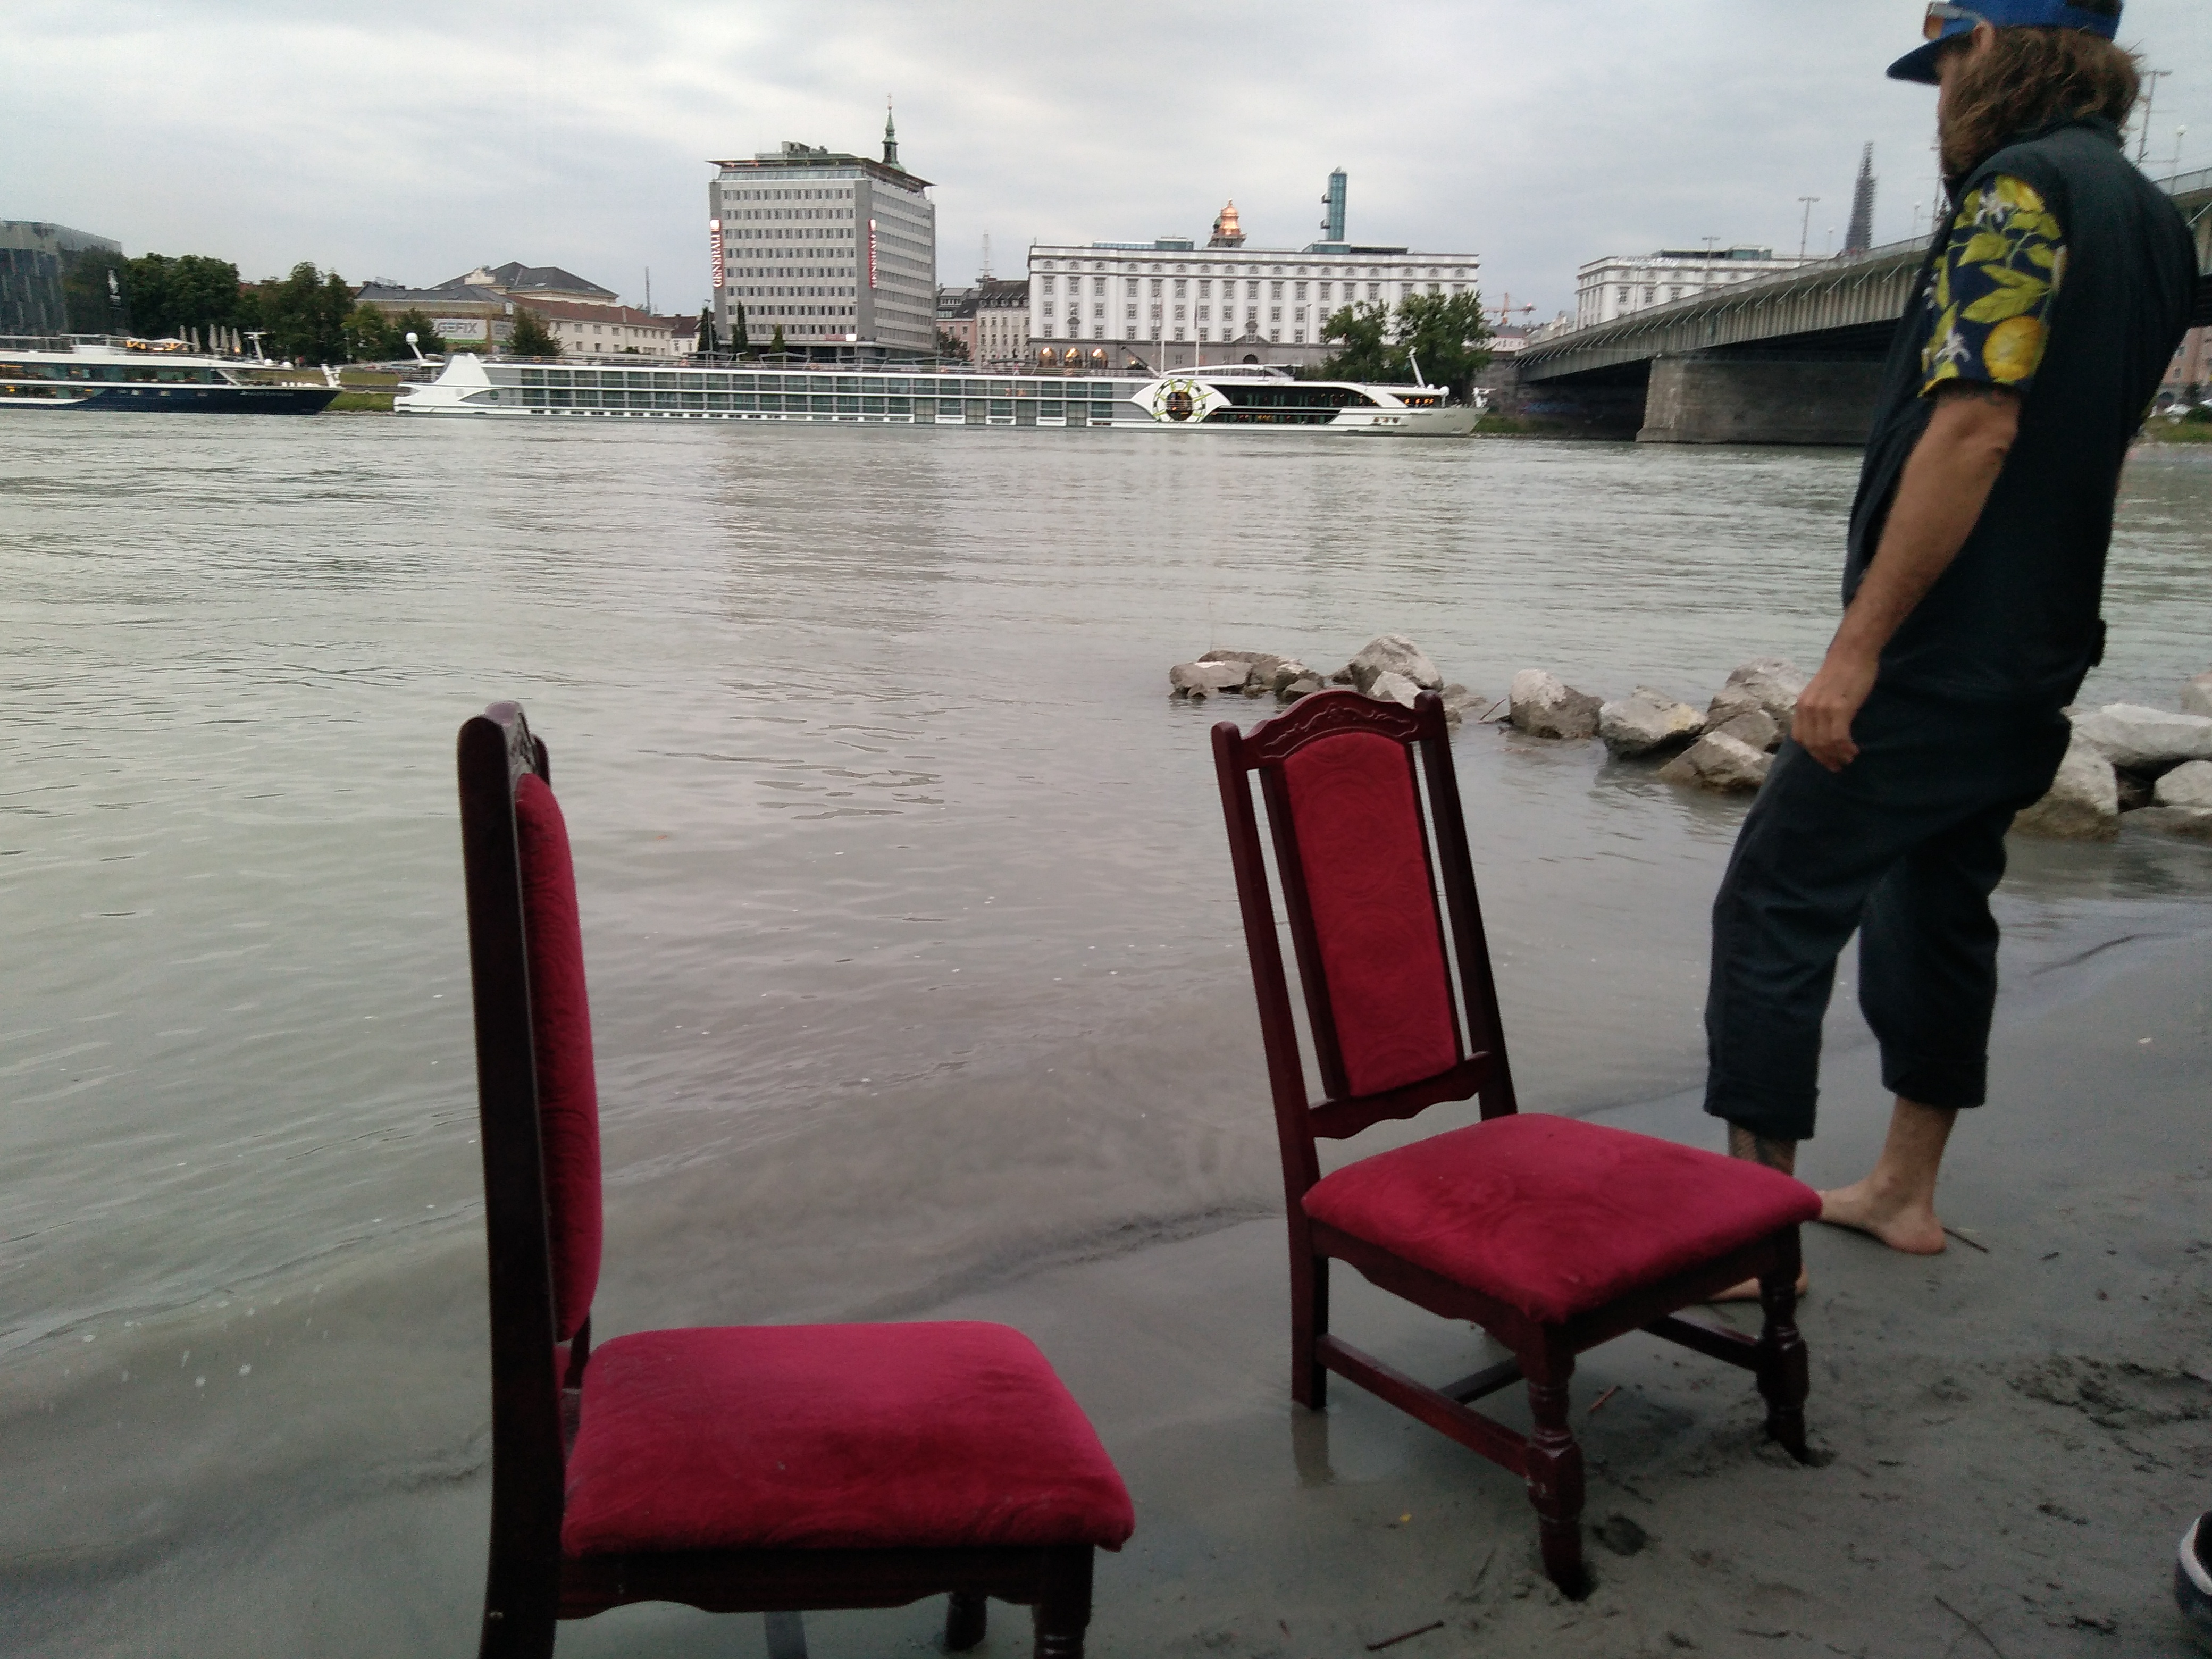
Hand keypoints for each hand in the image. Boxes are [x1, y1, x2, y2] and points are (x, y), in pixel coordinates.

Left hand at [1791, 649, 1878, 771]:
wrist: (1852, 652)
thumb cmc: (1841, 670)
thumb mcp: (1820, 692)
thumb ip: (1818, 709)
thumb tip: (1824, 728)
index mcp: (1801, 705)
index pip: (1800, 738)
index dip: (1812, 752)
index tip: (1825, 759)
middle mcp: (1807, 709)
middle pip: (1811, 744)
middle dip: (1824, 759)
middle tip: (1838, 766)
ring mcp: (1821, 709)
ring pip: (1824, 743)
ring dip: (1837, 756)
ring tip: (1848, 759)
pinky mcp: (1839, 709)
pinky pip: (1838, 738)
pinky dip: (1845, 748)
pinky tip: (1853, 750)